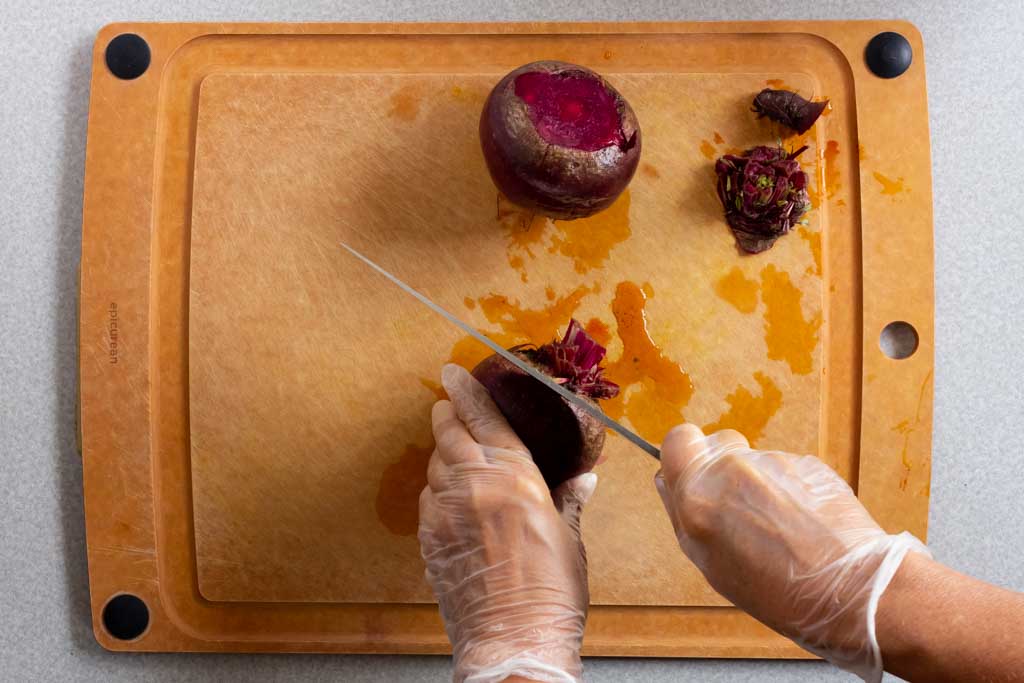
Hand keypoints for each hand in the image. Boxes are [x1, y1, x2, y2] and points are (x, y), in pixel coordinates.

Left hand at [418, 364, 596, 682]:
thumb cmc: (550, 593)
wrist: (513, 640)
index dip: (467, 391)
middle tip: (448, 404)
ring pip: (434, 465)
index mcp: (514, 477)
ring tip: (455, 454)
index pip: (483, 418)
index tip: (453, 372)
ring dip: (442, 454)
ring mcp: (444, 512)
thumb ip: (569, 501)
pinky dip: (437, 490)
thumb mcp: (568, 539)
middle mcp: (472, 485)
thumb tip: (584, 481)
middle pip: (448, 433)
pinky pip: (427, 500)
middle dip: (447, 414)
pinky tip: (451, 498)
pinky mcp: (428, 538)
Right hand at [655, 425, 928, 682]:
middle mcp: (732, 470)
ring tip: (781, 527)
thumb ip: (685, 515)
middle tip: (739, 506)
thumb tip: (669, 481)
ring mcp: (774, 462)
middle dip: (723, 467)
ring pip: (754, 460)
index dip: (685, 454)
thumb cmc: (778, 593)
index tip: (693, 471)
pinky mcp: (808, 462)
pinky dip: (791, 489)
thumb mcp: (711, 565)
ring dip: (760, 483)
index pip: (676, 441)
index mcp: (698, 497)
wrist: (851, 589)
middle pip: (717, 446)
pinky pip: (788, 469)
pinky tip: (805, 523)